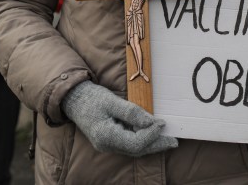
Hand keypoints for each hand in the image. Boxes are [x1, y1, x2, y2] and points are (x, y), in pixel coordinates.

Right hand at [61, 81, 177, 156]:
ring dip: (151, 144)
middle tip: (174, 140)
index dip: (151, 135)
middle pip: (137, 150)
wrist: (73, 99)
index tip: (163, 123)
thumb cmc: (91, 97)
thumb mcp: (112, 101)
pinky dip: (142, 140)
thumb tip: (152, 122)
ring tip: (167, 138)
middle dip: (156, 144)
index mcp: (106, 136)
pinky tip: (151, 134)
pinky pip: (129, 144)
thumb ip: (132, 112)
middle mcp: (107, 145)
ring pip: (134, 149)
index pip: (135, 142)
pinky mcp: (109, 140)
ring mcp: (107, 145)